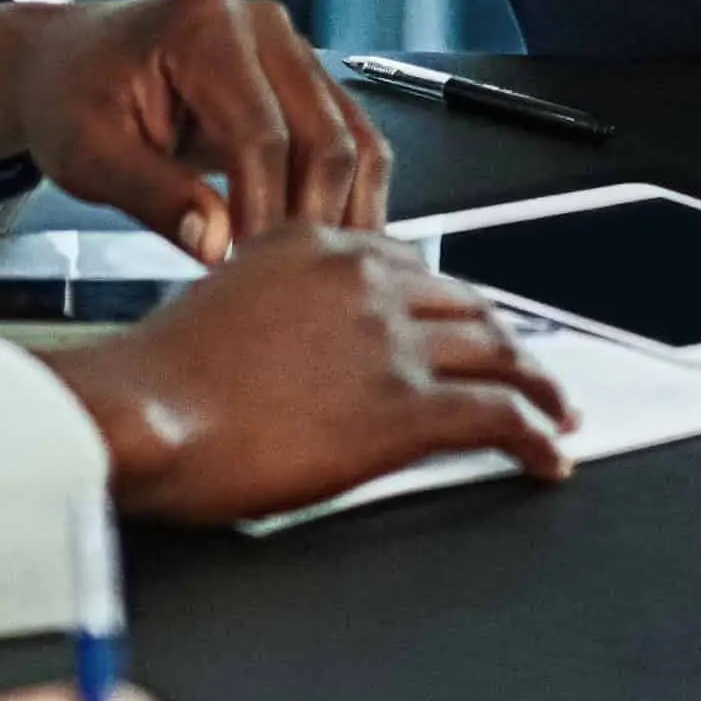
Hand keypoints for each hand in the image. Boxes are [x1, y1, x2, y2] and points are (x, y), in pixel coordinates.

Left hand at [0, 0, 383, 259]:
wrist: (67, 63)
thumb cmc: (71, 98)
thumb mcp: (89, 153)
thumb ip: (153, 195)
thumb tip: (217, 245)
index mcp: (205, 27)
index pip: (260, 132)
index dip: (263, 210)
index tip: (251, 269)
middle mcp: (261, 24)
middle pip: (325, 133)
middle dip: (316, 217)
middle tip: (296, 288)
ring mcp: (289, 47)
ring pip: (353, 136)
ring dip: (348, 210)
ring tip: (327, 278)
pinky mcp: (301, 79)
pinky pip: (348, 138)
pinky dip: (349, 194)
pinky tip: (332, 246)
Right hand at [45, 222, 570, 521]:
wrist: (143, 409)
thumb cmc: (161, 376)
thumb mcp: (226, 302)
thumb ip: (282, 302)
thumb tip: (306, 339)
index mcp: (318, 246)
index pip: (415, 265)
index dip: (455, 301)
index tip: (471, 323)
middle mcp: (364, 279)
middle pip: (466, 303)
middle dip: (506, 339)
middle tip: (531, 370)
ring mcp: (390, 341)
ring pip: (496, 352)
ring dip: (537, 386)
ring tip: (557, 411)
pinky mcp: (404, 406)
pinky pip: (495, 415)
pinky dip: (534, 435)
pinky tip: (546, 454)